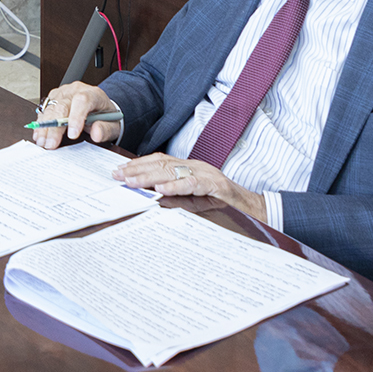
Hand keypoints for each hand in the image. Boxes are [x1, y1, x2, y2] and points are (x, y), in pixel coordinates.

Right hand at [32, 82, 119, 149]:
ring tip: (42, 142)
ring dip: (45, 127)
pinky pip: (44, 111)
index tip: (72, 135)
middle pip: (62, 106)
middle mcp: (75, 90)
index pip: (82, 101)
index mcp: (93, 94)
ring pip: (50, 108)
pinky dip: (41, 124)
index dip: (76, 118)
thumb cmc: (105, 116)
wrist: (99, 109)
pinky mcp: (53, 99)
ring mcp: (62, 94)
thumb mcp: (112, 125)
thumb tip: (96, 133)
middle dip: (55, 127)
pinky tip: (39, 135)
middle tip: (51, 144)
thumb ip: (106, 129)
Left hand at [112, 153, 265, 220]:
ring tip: (131, 181)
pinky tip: (161, 189)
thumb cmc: (224, 206)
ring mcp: (207, 174)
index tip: (120, 171)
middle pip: (162, 164)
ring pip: (174, 171)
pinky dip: (176, 186)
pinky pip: (193, 184)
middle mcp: (196, 167)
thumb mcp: (194, 202)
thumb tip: (152, 199)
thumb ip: (176, 199)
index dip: (139, 165)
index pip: (160, 162)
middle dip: (137, 169)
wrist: (254, 210)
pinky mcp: (216, 185)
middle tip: (118, 175)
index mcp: (190, 168)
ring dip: (150, 176)